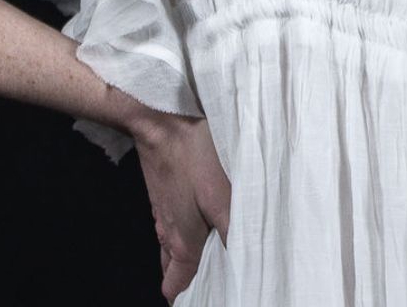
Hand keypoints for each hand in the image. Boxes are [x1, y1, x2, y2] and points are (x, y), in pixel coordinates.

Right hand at [132, 112, 231, 303]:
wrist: (160, 118)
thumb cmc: (193, 156)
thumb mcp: (221, 196)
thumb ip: (233, 232)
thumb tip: (246, 264)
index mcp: (182, 243)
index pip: (175, 287)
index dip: (192, 296)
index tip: (215, 293)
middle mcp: (168, 232)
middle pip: (173, 269)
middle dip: (191, 278)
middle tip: (220, 275)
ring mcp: (162, 211)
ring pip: (173, 246)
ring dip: (191, 254)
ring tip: (218, 252)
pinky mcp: (164, 191)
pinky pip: (175, 224)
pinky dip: (188, 231)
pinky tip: (206, 219)